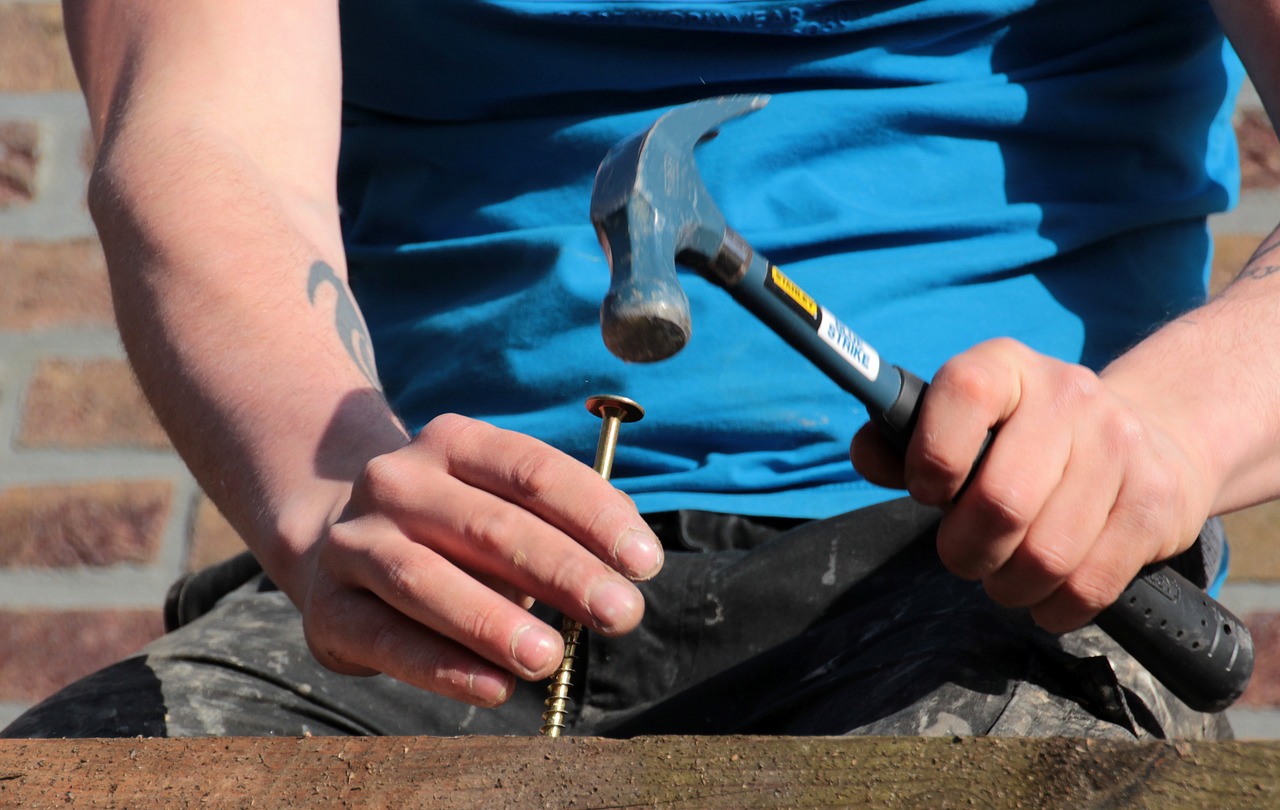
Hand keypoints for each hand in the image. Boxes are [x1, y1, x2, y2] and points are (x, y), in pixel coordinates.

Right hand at [294, 413, 663, 705]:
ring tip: (550, 658)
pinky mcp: (328, 608)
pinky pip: (387, 639)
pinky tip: (495, 688)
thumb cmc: (455, 532)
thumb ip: (562, 523)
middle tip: (620, 612)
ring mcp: (355, 542)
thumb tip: (627, 559)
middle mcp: (398, 481)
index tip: (645, 562)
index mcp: (453, 443)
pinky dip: (443, 667)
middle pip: (489, 525)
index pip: (533, 471)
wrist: (334, 545)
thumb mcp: (504, 507)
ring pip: (425, 579)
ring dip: (493, 622)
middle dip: (563, 572)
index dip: (595, 515)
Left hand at [851, 338, 1211, 632]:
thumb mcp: (964, 424)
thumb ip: (903, 441)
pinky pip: (1089, 584)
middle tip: (963, 557)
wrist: (1153, 439)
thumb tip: (868, 452)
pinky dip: (1054, 608)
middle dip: (965, 551)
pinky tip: (1045, 598)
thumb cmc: (1026, 443)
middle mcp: (1068, 395)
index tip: (928, 491)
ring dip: (1009, 586)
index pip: (963, 391)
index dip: (933, 455)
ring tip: (1003, 578)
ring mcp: (1120, 446)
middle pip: (1002, 501)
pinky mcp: (1156, 503)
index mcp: (1006, 367)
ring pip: (1046, 555)